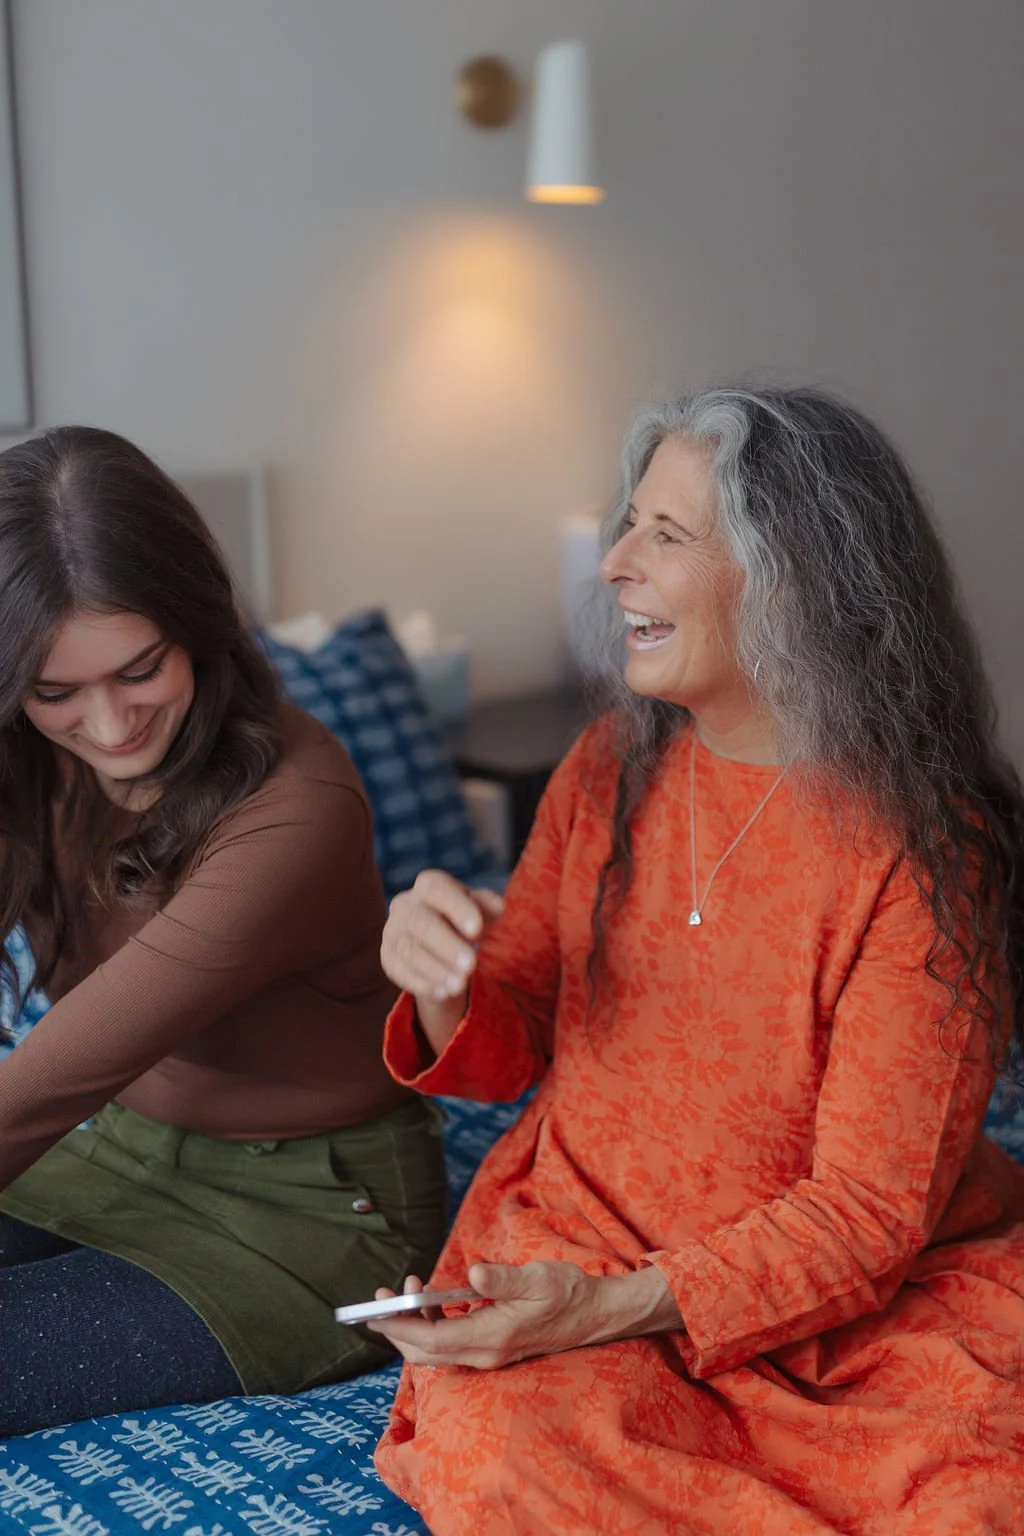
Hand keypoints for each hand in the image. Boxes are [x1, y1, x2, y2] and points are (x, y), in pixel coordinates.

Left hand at [367, 1260, 681, 1369]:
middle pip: (426, 1352)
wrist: (596, 1314)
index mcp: (492, 1338)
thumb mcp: (538, 1277)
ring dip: (414, 1326)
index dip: (400, 1327)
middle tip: (382, 1297)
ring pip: (437, 1350)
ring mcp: (489, 1354)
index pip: (432, 1340)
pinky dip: (433, 1325)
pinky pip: (452, 1344)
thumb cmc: (568, 1292)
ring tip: (405, 1291)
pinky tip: (433, 1301)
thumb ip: (502, 1279)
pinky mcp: (493, 1347)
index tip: (377, 1310)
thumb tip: (472, 1273)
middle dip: (398, 1327)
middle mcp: (486, 1353)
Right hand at [381, 871, 503, 1054]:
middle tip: (471, 965)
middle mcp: (405, 905)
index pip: (437, 889)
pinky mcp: (388, 958)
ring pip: (409, 950)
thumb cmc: (462, 919)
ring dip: (435, 969)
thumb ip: (487, 905)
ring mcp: (393, 932)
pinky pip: (400, 971)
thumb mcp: (479, 910)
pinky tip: (443, 993)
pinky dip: (422, 984)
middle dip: (447, 945)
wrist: (439, 942)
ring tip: (460, 985)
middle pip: (421, 922)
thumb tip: (498, 906)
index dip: (456, 908)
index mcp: (428, 886)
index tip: (477, 930)